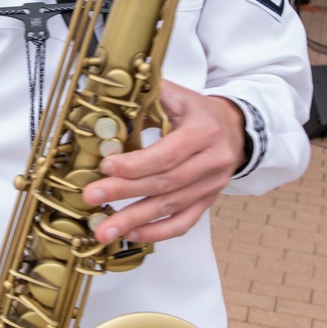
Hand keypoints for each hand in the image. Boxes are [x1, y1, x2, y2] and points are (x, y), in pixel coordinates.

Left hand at [83, 81, 246, 244]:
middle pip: (166, 182)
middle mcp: (213, 161)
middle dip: (125, 192)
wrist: (233, 128)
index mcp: (204, 131)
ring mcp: (212, 185)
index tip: (106, 167)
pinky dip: (157, 232)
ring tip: (105, 230)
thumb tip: (112, 93)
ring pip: (171, 206)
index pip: (167, 154)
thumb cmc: (198, 111)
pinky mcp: (208, 201)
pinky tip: (132, 234)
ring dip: (135, 219)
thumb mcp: (178, 94)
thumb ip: (149, 94)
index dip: (136, 164)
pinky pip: (184, 222)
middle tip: (92, 197)